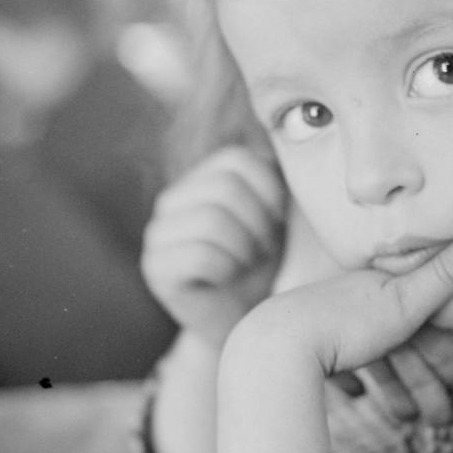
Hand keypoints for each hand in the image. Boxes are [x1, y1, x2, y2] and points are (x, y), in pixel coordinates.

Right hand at [141, 146, 286, 348]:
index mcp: (201, 180)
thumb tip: (297, 128)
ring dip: (245, 249)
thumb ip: (277, 178)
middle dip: (259, 224)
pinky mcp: (155, 268)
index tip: (277, 223)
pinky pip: (201, 255)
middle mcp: (172, 200)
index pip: (239, 159)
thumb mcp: (277, 215)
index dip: (270, 192)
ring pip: (213, 220)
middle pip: (225, 188)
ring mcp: (157, 234)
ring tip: (246, 264)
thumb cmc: (266, 267)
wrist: (245, 324)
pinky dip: (227, 270)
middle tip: (262, 250)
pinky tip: (228, 280)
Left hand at [215, 233, 452, 452]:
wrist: (274, 345)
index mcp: (380, 287)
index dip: (446, 350)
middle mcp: (354, 299)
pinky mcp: (302, 349)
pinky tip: (354, 394)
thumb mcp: (407, 301)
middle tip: (441, 419)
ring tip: (407, 422)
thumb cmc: (346, 324)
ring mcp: (326, 324)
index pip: (425, 318)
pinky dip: (347, 377)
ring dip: (392, 388)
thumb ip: (446, 275)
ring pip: (370, 357)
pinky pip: (331, 363)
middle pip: (399, 343)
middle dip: (422, 379)